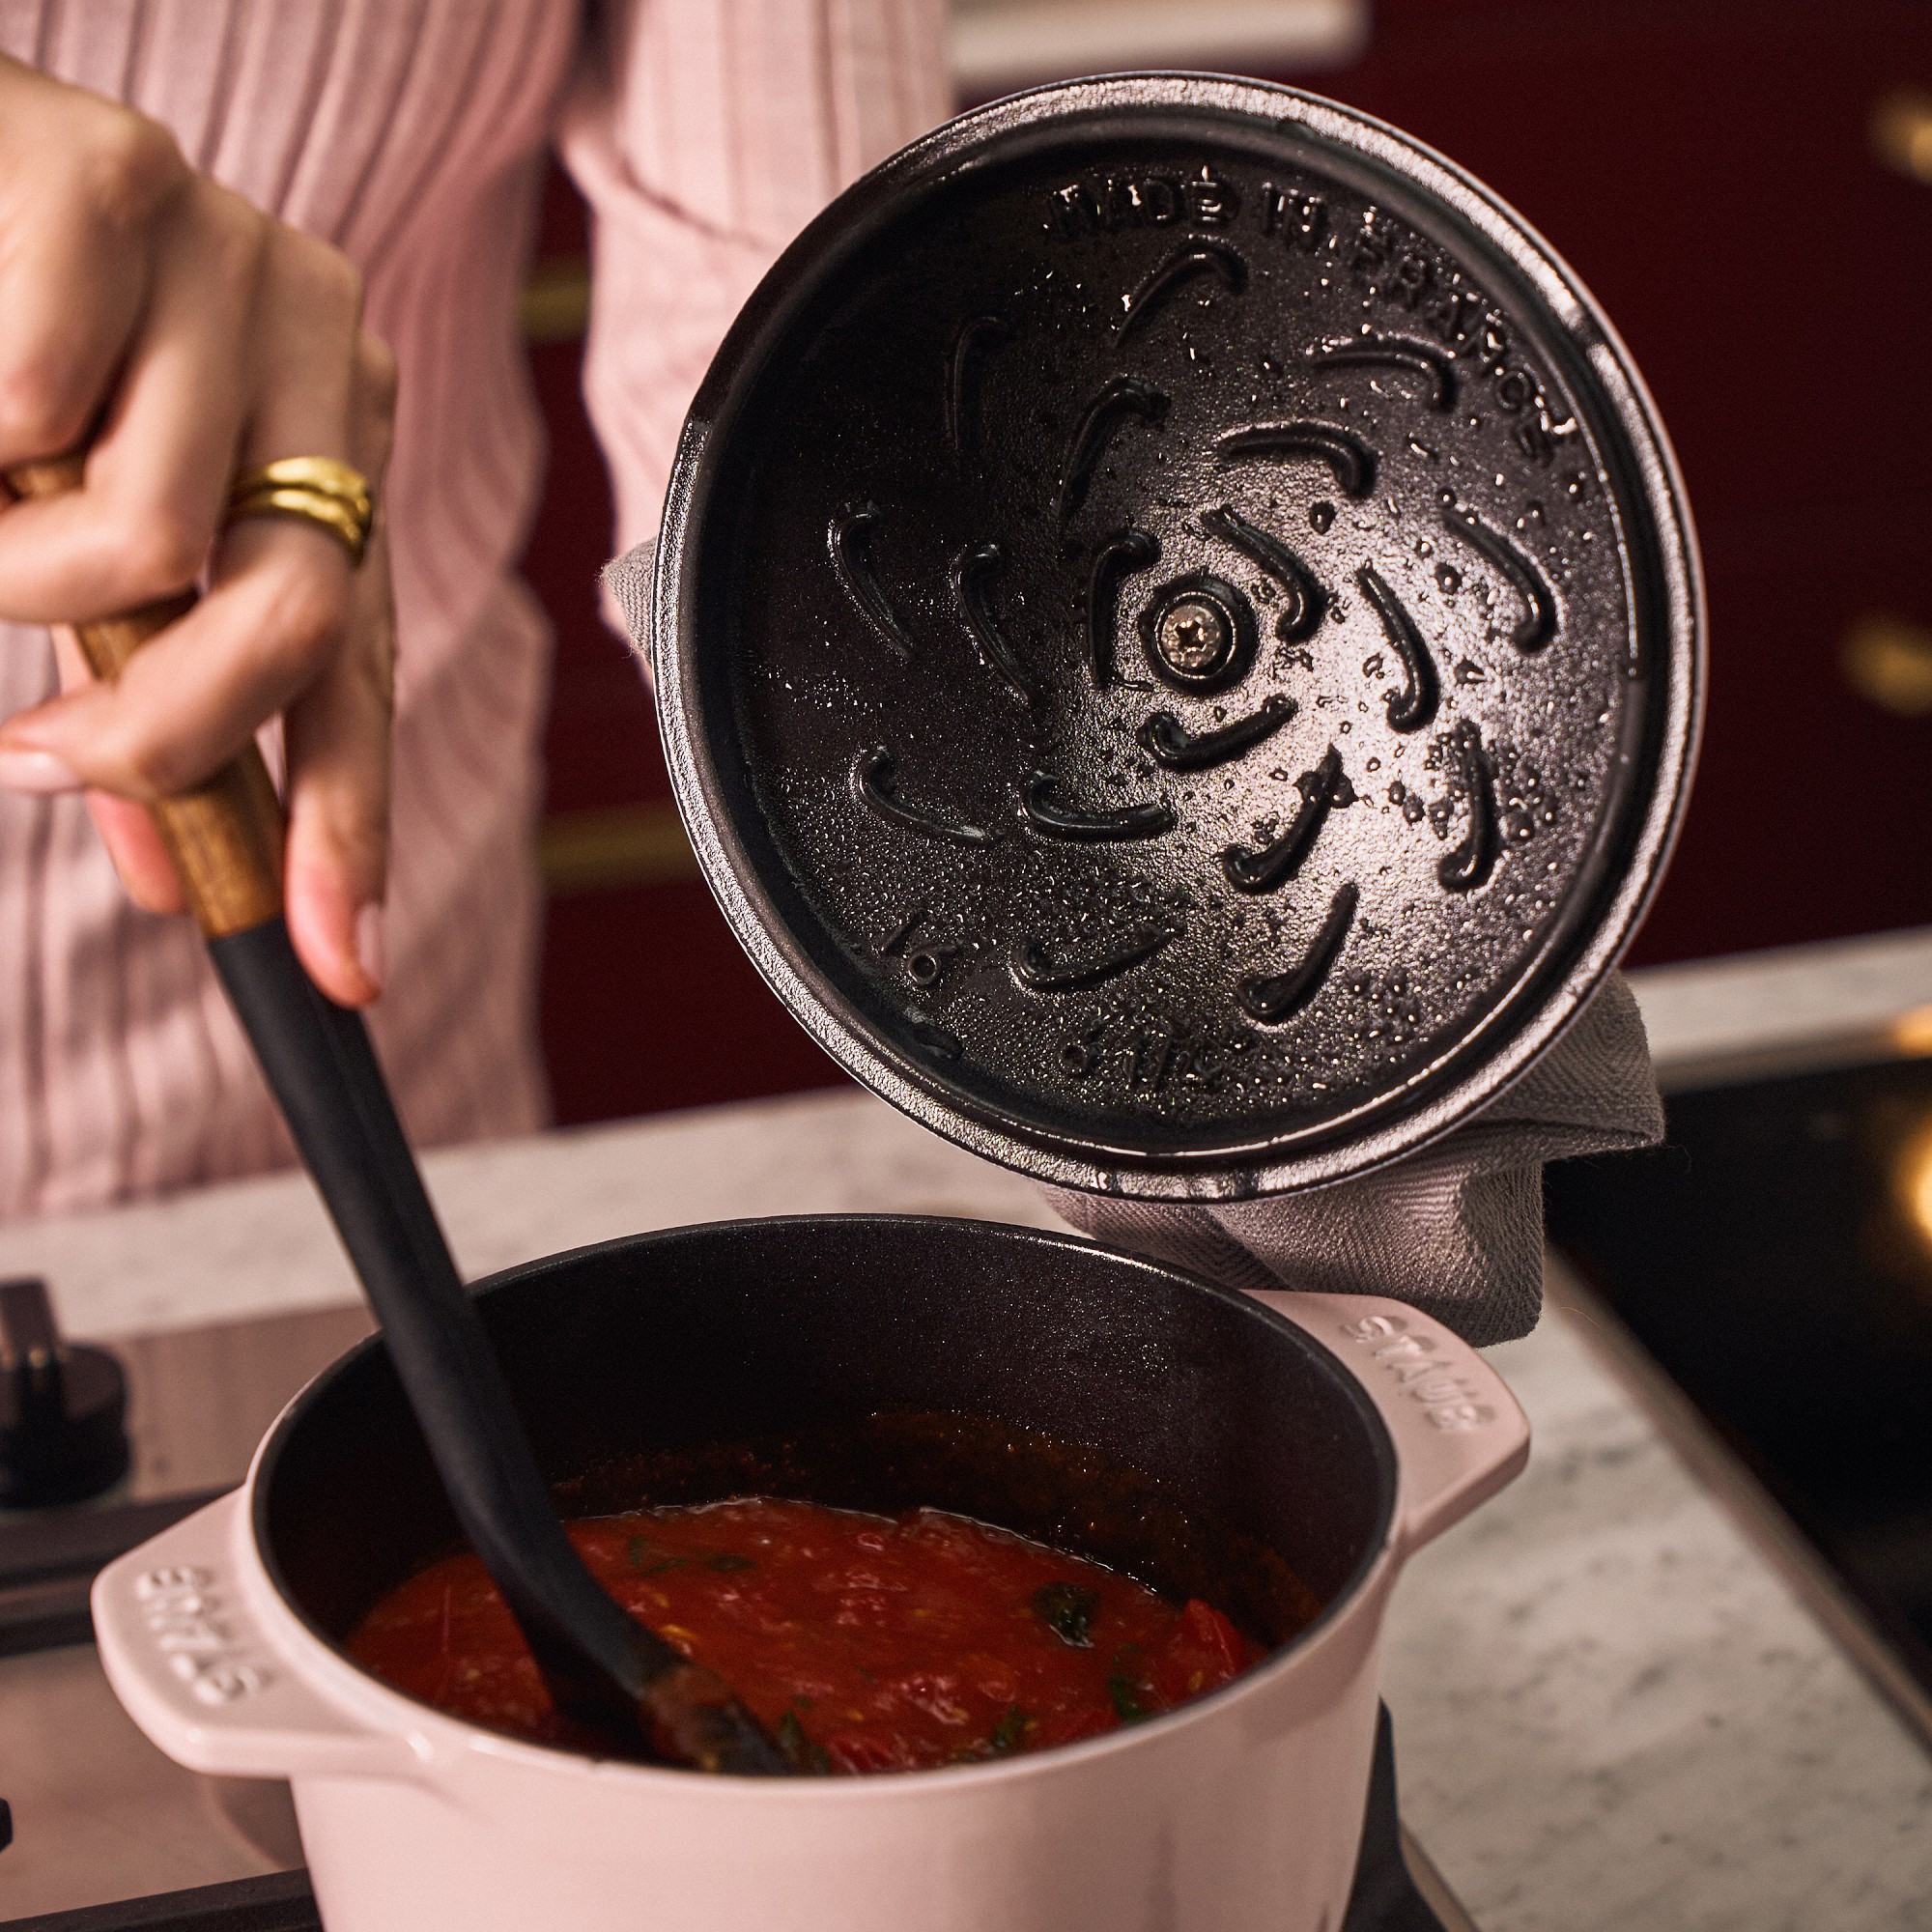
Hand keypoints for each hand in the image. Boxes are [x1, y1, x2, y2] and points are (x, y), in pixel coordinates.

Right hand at [0, 57, 396, 1006]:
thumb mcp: (85, 530)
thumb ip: (140, 679)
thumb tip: (160, 855)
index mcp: (329, 434)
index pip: (359, 658)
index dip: (346, 817)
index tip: (340, 959)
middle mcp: (319, 348)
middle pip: (296, 621)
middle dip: (164, 735)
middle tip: (45, 762)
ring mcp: (237, 260)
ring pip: (150, 543)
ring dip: (15, 574)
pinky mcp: (121, 182)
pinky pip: (37, 406)